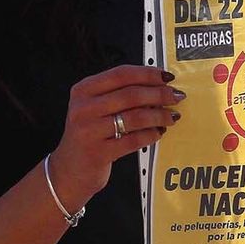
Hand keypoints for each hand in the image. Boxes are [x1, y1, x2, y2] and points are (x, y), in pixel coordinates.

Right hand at [49, 65, 184, 209]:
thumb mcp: (94, 108)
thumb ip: (119, 94)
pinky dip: (150, 135)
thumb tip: (158, 85)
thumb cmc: (88, 134)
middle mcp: (83, 108)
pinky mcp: (98, 153)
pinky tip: (158, 133)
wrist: (68, 170)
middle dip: (159, 94)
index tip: (167, 76)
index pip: (121, 74)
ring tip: (171, 116)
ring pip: (135, 117)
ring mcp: (89, 131)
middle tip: (176, 96)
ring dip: (159, 115)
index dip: (148, 73)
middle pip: (131, 94)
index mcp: (84, 90)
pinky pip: (133, 140)